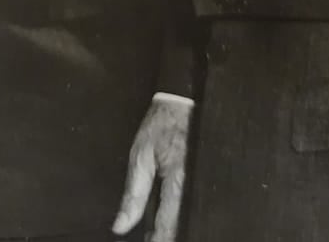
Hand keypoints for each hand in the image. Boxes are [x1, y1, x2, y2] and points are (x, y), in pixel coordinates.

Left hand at [113, 96, 191, 240]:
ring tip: (162, 226)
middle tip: (155, 234)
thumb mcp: (140, 156)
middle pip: (183, 224)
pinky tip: (176, 212)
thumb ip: (133, 194)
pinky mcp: (208, 175)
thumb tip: (120, 226)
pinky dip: (186, 211)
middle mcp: (196, 184)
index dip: (157, 240)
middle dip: (169, 233)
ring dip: (178, 223)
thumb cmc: (161, 125)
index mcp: (178, 181)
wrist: (183, 100)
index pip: (168, 225)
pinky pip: (198, 201)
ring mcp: (205, 179)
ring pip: (192, 214)